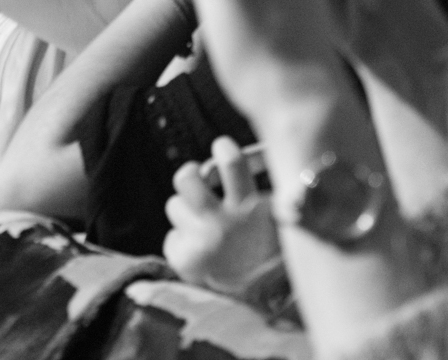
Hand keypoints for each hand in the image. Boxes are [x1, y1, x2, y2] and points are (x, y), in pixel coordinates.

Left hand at [164, 138, 281, 300]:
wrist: (262, 302)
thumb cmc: (268, 250)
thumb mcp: (275, 216)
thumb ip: (259, 186)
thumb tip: (240, 150)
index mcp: (249, 208)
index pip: (231, 162)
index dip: (224, 148)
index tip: (222, 146)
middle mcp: (222, 223)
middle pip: (185, 178)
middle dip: (188, 174)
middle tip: (196, 177)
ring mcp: (201, 242)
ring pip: (174, 205)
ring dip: (187, 213)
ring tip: (205, 228)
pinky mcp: (184, 261)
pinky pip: (172, 238)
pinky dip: (183, 243)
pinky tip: (201, 253)